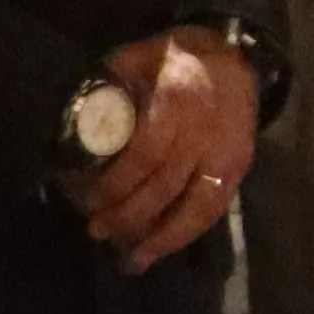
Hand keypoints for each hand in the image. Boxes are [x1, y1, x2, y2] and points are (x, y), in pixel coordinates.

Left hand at [74, 26, 257, 267]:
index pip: (144, 156)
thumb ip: (110, 82)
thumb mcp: (139, 56)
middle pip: (162, 187)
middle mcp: (203, 134)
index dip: (115, 184)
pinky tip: (162, 249)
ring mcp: (226, 154)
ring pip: (193, 208)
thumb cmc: (179, 56)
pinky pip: (214, 209)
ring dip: (159, 237)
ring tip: (129, 258)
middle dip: (126, 215)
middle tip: (96, 229)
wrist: (237, 55)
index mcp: (175, 103)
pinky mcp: (240, 168)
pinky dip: (187, 233)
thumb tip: (74, 116)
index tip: (88, 199)